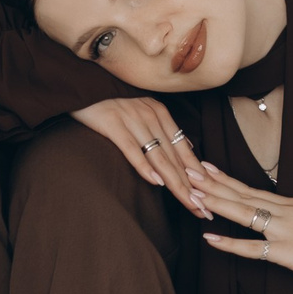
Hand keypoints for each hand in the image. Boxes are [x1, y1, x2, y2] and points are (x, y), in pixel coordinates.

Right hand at [72, 97, 208, 208]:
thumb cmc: (113, 102)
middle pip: (174, 159)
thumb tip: (187, 146)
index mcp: (161, 114)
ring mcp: (133, 120)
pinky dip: (144, 166)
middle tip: (203, 209)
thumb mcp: (144, 110)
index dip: (197, 176)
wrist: (84, 84)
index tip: (208, 197)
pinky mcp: (113, 124)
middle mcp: (151, 116)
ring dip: (175, 182)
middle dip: (190, 187)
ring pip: (159, 156)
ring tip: (187, 202)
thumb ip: (165, 129)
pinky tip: (155, 182)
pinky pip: (131, 149)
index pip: (183, 151)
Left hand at [195, 164, 292, 293]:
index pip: (252, 188)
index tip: (205, 167)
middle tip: (188, 170)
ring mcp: (287, 231)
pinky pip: (254, 248)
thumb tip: (271, 220)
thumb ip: (292, 220)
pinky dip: (230, 244)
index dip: (226, 179)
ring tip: (194, 195)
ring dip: (217, 203)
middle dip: (213, 183)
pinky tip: (211, 239)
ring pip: (245, 213)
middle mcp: (288, 212)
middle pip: (244, 195)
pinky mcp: (289, 253)